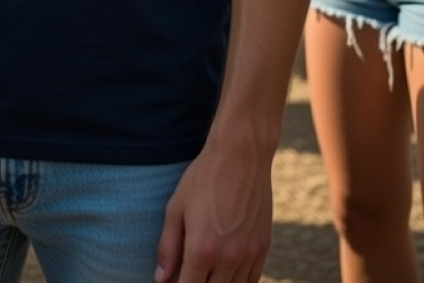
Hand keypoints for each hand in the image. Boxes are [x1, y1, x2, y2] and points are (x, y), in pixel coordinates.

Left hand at [154, 130, 271, 282]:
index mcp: (202, 249)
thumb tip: (160, 278)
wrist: (242, 154)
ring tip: (205, 272)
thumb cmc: (205, 177)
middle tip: (187, 272)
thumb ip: (168, 247)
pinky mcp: (263, 247)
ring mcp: (249, 254)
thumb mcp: (177, 207)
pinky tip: (225, 273)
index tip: (172, 282)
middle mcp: (228, 257)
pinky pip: (252, 280)